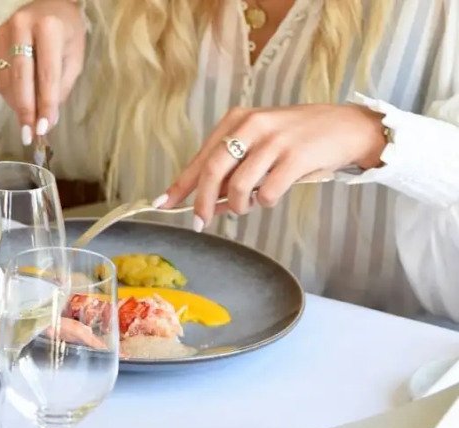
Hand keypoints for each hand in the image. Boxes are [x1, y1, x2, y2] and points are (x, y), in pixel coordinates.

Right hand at [0, 0, 86, 144]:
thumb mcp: (74, 58)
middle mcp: (21, 26)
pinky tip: (20, 101)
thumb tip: (46, 120)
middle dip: (25, 110)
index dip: (45, 104)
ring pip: (6, 80)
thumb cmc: (67, 33)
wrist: (50, 6)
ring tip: (28, 120)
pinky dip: (9, 94)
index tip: (44, 128)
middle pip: (21, 78)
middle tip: (28, 135)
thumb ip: (61, 87)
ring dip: (17, 105)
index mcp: (48, 27)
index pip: (46, 74)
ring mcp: (2, 33)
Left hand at [157, 104, 386, 230]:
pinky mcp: (296, 156)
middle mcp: (252, 125)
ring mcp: (275, 140)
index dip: (181, 184)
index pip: (201, 157)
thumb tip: (207, 204)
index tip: (163, 204)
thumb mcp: (260, 145)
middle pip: (213, 170)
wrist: (348, 127)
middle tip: (201, 222)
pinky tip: (271, 196)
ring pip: (239, 185)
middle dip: (203, 202)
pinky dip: (265, 202)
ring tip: (247, 206)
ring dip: (239, 206)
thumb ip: (233, 170)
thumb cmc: (298, 139)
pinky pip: (268, 192)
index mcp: (237, 120)